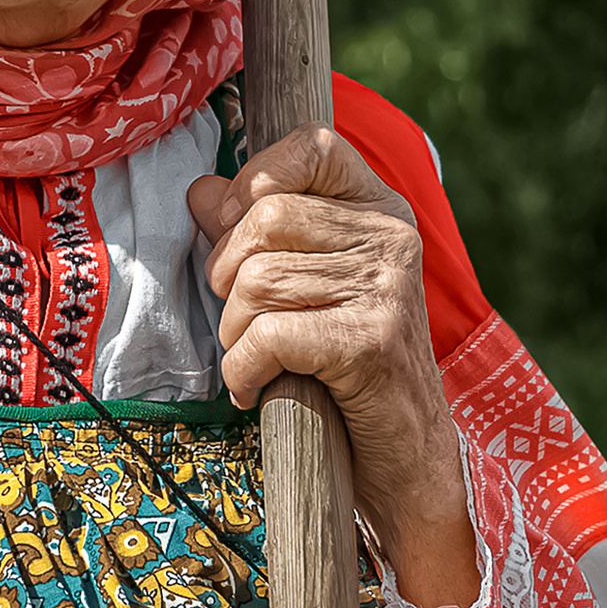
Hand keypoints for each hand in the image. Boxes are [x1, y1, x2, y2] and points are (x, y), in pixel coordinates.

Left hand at [187, 125, 479, 607]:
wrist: (405, 461)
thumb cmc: (345, 371)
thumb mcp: (304, 289)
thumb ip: (255, 234)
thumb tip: (201, 189)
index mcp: (380, 209)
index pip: (312, 146)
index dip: (255, 179)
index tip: (237, 233)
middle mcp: (392, 238)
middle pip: (265, 219)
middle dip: (229, 279)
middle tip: (243, 324)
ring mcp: (388, 287)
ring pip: (257, 281)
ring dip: (235, 335)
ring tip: (258, 363)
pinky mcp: (371, 341)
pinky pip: (266, 336)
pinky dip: (242, 370)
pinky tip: (256, 389)